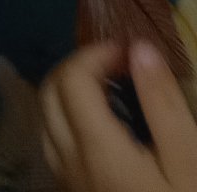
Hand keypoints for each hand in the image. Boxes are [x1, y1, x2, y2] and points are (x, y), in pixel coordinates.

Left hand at [42, 42, 196, 190]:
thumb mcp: (190, 162)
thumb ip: (163, 104)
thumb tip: (140, 49)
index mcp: (98, 149)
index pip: (73, 79)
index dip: (96, 53)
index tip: (130, 51)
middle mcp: (71, 163)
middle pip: (49, 94)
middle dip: (78, 67)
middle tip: (119, 65)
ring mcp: (69, 182)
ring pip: (47, 119)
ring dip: (69, 92)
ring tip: (113, 90)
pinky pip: (55, 145)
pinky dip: (68, 119)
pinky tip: (104, 126)